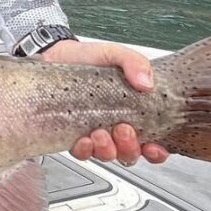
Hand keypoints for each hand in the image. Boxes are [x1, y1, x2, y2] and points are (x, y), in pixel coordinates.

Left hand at [38, 40, 168, 166]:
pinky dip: (85, 150)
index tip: (153, 146)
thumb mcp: (114, 54)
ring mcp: (93, 133)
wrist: (54, 55)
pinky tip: (84, 140)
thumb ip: (134, 62)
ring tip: (100, 133)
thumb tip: (147, 83)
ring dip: (107, 150)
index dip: (155, 152)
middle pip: (129, 154)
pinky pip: (81, 153)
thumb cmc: (86, 57)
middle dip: (129, 147)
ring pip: (107, 155)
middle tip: (123, 129)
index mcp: (131, 112)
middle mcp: (114, 127)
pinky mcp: (71, 134)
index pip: (150, 142)